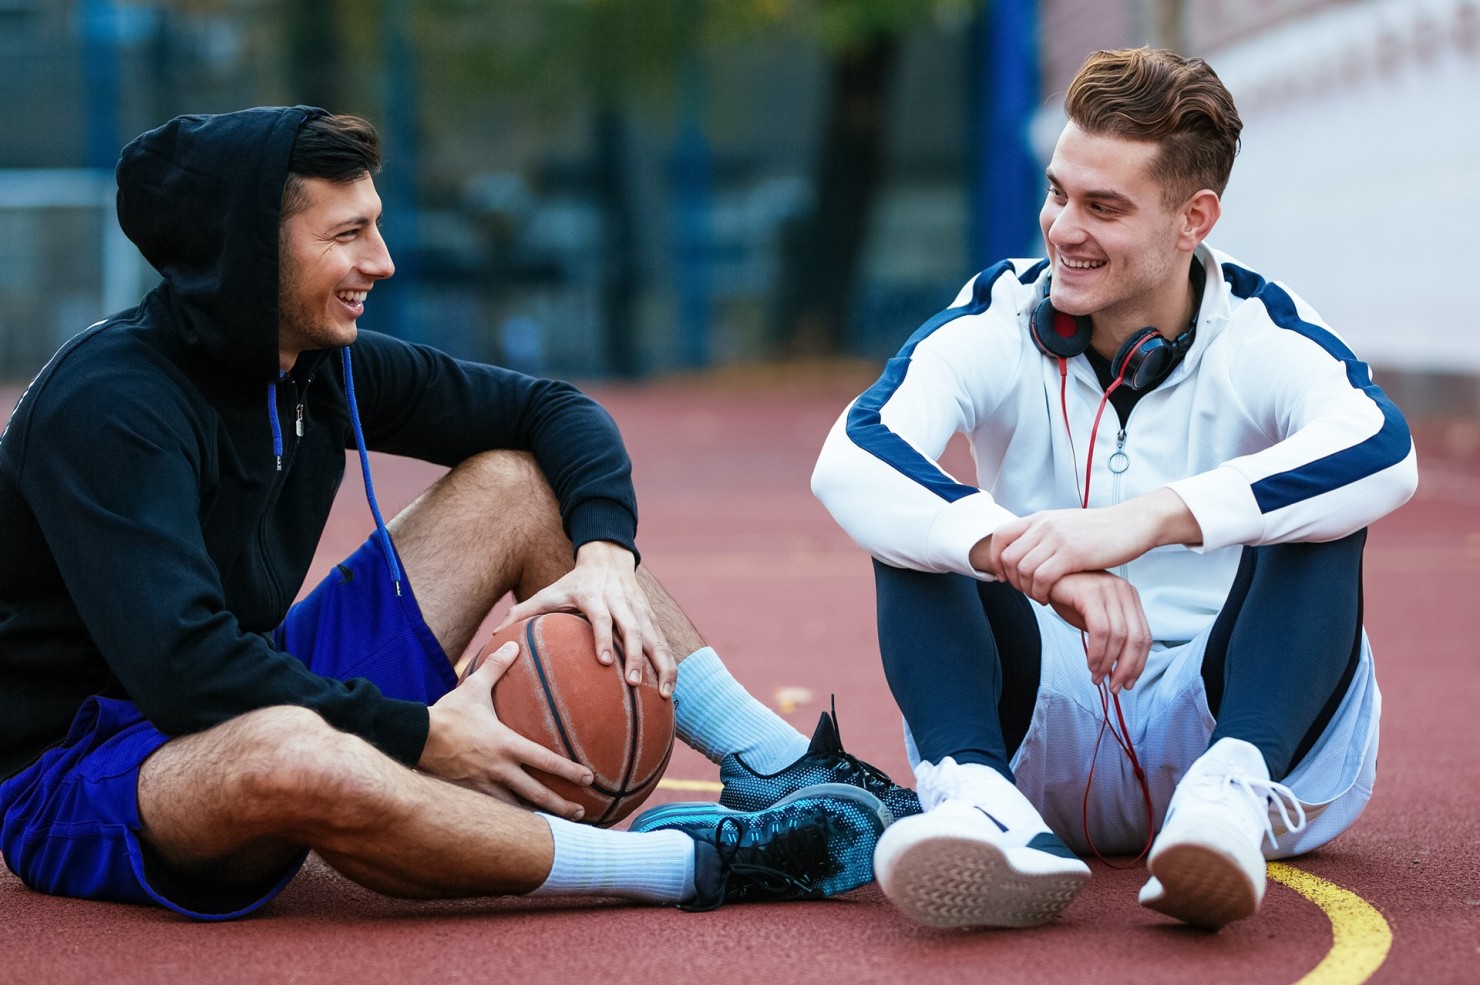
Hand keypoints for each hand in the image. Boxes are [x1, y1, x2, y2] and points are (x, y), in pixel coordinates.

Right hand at [419, 640, 593, 819]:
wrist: (413, 738)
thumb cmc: (447, 713)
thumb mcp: (473, 686)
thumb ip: (496, 666)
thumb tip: (513, 642)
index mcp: (505, 745)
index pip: (545, 761)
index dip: (569, 771)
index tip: (589, 778)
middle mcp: (498, 770)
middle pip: (537, 794)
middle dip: (561, 806)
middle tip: (583, 814)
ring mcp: (483, 787)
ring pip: (517, 809)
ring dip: (538, 819)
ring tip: (556, 829)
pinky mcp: (469, 796)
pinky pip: (495, 812)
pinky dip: (510, 821)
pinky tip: (520, 829)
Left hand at [495, 541, 676, 698]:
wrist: (608, 559)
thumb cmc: (572, 583)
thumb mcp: (547, 592)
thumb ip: (521, 613)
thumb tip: (492, 637)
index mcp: (595, 597)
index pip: (603, 617)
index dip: (604, 638)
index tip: (604, 661)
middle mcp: (621, 603)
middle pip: (634, 630)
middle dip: (637, 656)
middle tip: (634, 683)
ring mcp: (640, 611)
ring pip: (656, 639)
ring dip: (661, 665)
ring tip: (664, 694)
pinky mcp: (652, 618)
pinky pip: (664, 643)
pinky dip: (669, 665)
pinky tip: (670, 690)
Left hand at [976, 489, 1201, 603]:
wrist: (1134, 523)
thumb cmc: (1101, 531)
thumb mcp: (1067, 526)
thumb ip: (1046, 535)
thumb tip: (1028, 551)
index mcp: (1041, 518)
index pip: (1000, 536)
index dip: (995, 559)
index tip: (1004, 577)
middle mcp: (1044, 525)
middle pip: (1008, 557)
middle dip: (1011, 580)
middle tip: (1026, 592)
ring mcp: (1057, 538)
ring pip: (1022, 569)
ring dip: (1027, 589)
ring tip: (1040, 597)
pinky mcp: (1072, 553)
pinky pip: (1042, 578)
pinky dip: (1040, 592)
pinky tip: (1050, 598)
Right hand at [1045, 571, 1150, 691]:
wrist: (1042, 576)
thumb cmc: (1067, 596)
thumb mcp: (1093, 616)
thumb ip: (1109, 636)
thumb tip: (1119, 668)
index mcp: (1129, 597)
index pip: (1144, 636)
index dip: (1138, 664)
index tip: (1128, 682)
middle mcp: (1124, 591)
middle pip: (1137, 638)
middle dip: (1127, 668)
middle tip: (1115, 687)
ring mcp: (1108, 590)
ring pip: (1119, 637)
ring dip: (1108, 663)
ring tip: (1097, 677)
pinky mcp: (1091, 593)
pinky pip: (1100, 630)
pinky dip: (1097, 652)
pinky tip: (1090, 663)